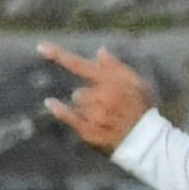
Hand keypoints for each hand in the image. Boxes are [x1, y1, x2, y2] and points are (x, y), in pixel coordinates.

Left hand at [35, 43, 152, 154]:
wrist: (148, 142)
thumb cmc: (143, 110)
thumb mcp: (137, 83)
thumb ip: (117, 67)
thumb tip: (100, 51)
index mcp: (112, 82)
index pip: (81, 66)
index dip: (59, 56)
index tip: (40, 47)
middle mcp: (101, 97)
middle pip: (79, 93)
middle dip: (89, 98)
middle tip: (108, 109)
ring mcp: (94, 115)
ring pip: (77, 105)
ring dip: (86, 110)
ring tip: (105, 120)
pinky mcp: (89, 131)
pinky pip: (68, 116)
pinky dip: (59, 110)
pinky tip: (50, 103)